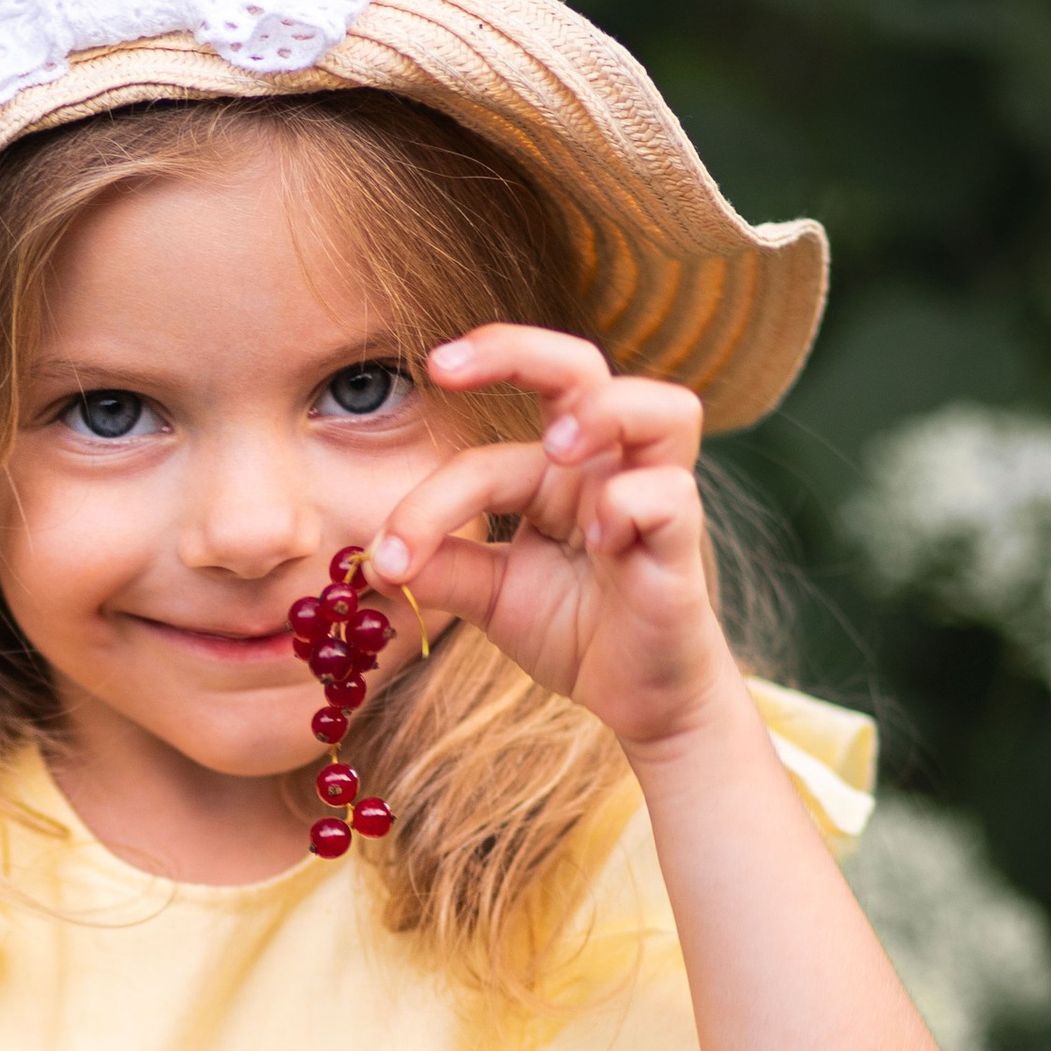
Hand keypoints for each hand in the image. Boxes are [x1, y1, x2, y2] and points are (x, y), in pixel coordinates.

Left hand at [365, 327, 741, 758]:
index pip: (485, 459)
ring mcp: (653, 500)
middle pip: (582, 367)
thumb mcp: (491, 596)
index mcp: (556, 473)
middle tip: (446, 366)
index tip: (384, 556)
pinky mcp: (681, 547)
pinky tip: (599, 536)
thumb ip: (443, 566)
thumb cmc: (574, 630)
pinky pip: (673, 496)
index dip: (427, 501)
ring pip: (665, 409)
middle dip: (515, 350)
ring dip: (605, 411)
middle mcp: (608, 468)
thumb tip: (369, 560)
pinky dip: (633, 502)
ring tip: (556, 445)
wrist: (637, 699)